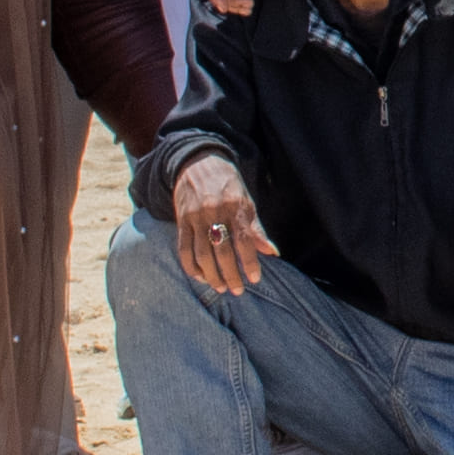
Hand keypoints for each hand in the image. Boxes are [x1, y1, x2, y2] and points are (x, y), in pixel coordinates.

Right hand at [168, 155, 273, 294]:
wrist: (198, 164)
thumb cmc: (228, 186)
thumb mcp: (247, 202)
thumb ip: (256, 229)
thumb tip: (272, 252)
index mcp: (235, 207)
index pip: (244, 240)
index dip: (249, 262)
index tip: (255, 279)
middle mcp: (214, 212)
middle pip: (222, 251)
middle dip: (231, 274)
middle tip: (238, 290)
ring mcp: (195, 217)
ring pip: (201, 253)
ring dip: (211, 274)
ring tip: (220, 287)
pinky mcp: (181, 221)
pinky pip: (183, 248)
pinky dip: (191, 266)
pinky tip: (200, 277)